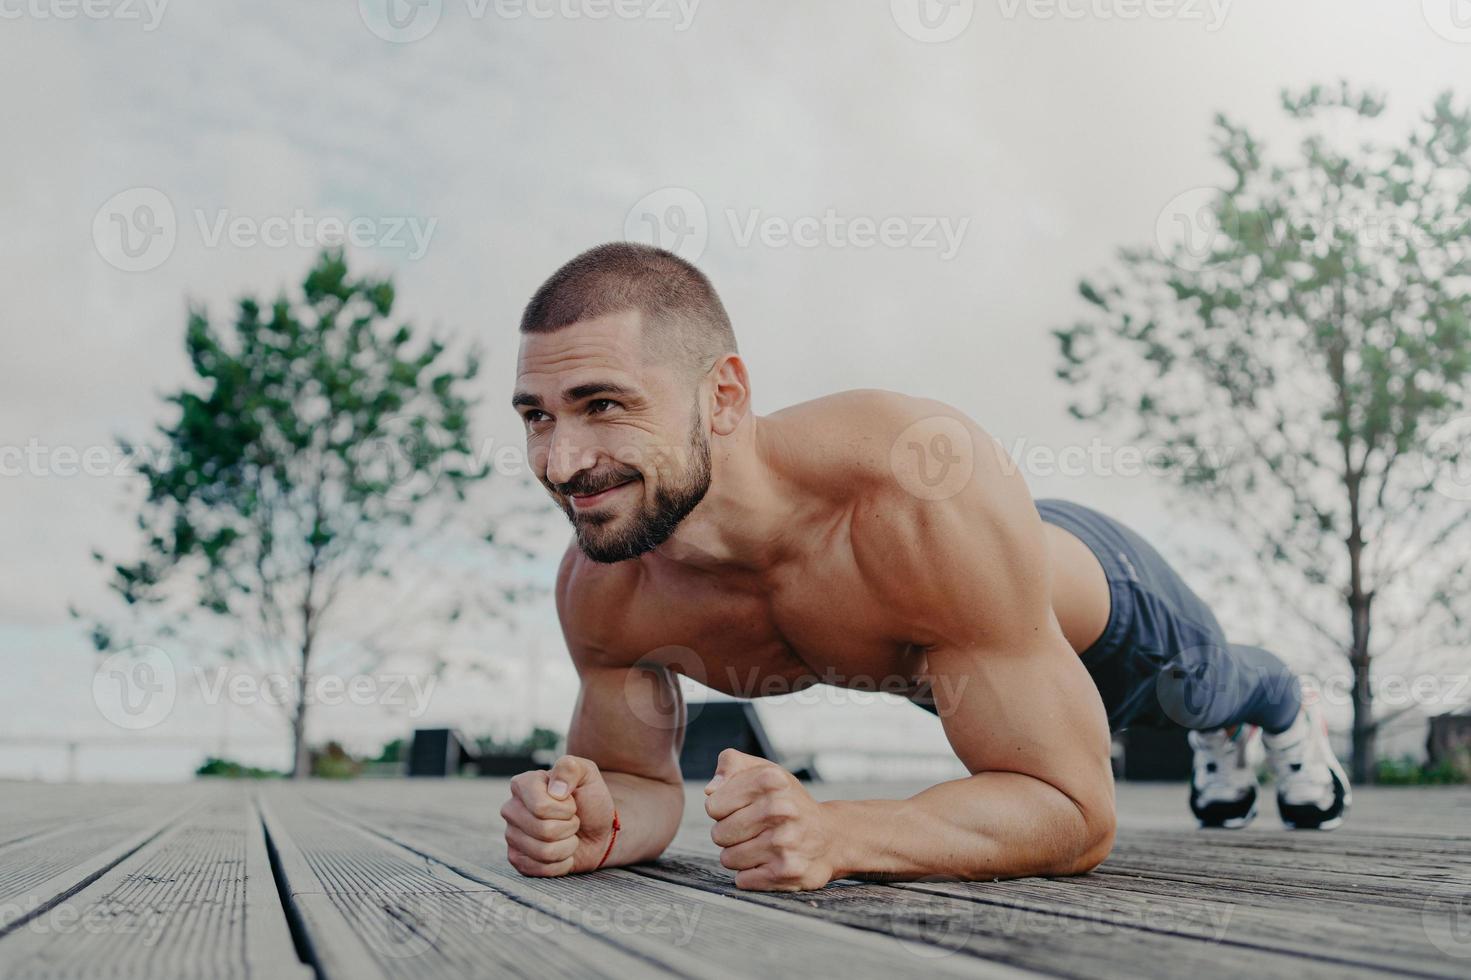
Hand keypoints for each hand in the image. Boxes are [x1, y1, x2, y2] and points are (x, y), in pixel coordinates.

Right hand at [501, 755, 617, 876]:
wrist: (597, 829)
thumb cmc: (590, 799)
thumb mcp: (587, 774)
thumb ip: (570, 768)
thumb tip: (555, 789)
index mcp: (523, 784)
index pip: (540, 807)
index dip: (566, 809)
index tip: (572, 803)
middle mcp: (511, 809)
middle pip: (543, 830)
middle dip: (569, 828)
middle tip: (572, 820)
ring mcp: (512, 835)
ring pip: (543, 852)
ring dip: (567, 846)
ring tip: (568, 835)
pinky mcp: (516, 859)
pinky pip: (540, 870)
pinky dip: (561, 864)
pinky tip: (563, 852)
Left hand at [704, 748, 836, 890]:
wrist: (830, 835)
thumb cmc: (787, 801)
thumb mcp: (764, 770)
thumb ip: (731, 765)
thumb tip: (710, 791)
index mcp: (770, 779)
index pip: (713, 806)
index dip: (723, 809)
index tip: (742, 808)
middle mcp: (780, 809)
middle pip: (718, 834)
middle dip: (730, 834)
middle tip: (752, 829)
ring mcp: (784, 842)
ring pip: (728, 859)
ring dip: (740, 855)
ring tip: (762, 844)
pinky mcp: (787, 871)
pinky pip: (743, 880)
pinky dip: (751, 874)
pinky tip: (770, 861)